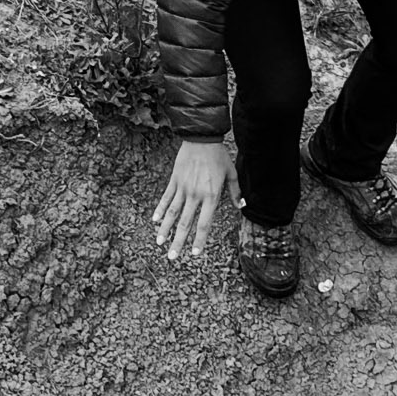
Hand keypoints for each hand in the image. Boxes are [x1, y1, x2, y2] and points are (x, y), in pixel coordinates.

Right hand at [153, 140, 240, 260]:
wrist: (202, 138)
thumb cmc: (219, 156)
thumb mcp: (231, 173)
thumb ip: (235, 192)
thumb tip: (241, 206)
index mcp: (211, 196)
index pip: (204, 223)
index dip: (199, 240)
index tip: (195, 253)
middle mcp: (196, 195)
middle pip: (185, 223)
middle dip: (178, 242)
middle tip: (172, 257)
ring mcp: (183, 188)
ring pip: (172, 213)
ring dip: (165, 230)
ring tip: (159, 243)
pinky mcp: (174, 180)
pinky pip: (166, 198)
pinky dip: (160, 209)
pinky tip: (155, 221)